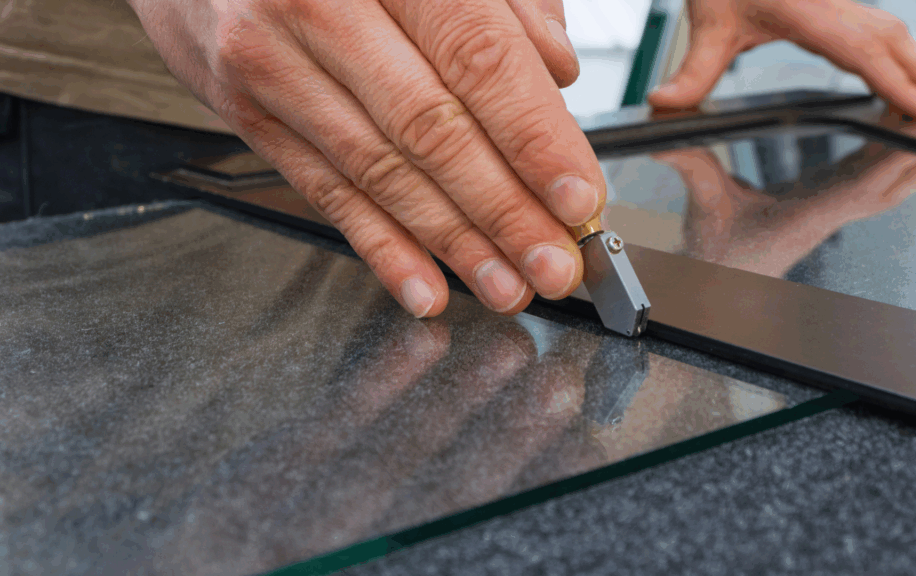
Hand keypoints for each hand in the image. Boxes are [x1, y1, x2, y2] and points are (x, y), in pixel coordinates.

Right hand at [128, 0, 601, 317]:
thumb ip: (502, 1)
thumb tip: (556, 74)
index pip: (477, 58)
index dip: (534, 138)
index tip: (577, 200)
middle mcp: (318, 6)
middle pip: (430, 129)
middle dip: (503, 211)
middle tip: (553, 265)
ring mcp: (272, 63)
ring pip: (379, 171)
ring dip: (451, 241)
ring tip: (505, 285)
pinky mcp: (246, 110)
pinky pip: (323, 189)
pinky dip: (378, 245)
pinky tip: (422, 285)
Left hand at [649, 0, 915, 118]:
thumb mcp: (705, 22)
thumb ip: (692, 70)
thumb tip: (664, 104)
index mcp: (805, 10)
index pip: (860, 50)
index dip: (895, 81)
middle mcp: (829, 3)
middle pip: (893, 39)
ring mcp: (836, 2)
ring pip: (891, 30)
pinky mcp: (833, 4)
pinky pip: (878, 28)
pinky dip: (900, 52)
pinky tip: (906, 72)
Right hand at [653, 138, 915, 276]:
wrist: (714, 296)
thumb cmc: (713, 259)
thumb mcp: (700, 205)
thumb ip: (689, 165)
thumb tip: (664, 139)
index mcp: (800, 216)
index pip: (855, 188)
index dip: (886, 163)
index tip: (908, 136)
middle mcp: (820, 220)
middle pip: (886, 192)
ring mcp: (823, 220)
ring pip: (881, 194)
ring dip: (908, 166)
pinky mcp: (818, 216)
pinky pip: (864, 192)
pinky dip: (884, 168)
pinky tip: (889, 146)